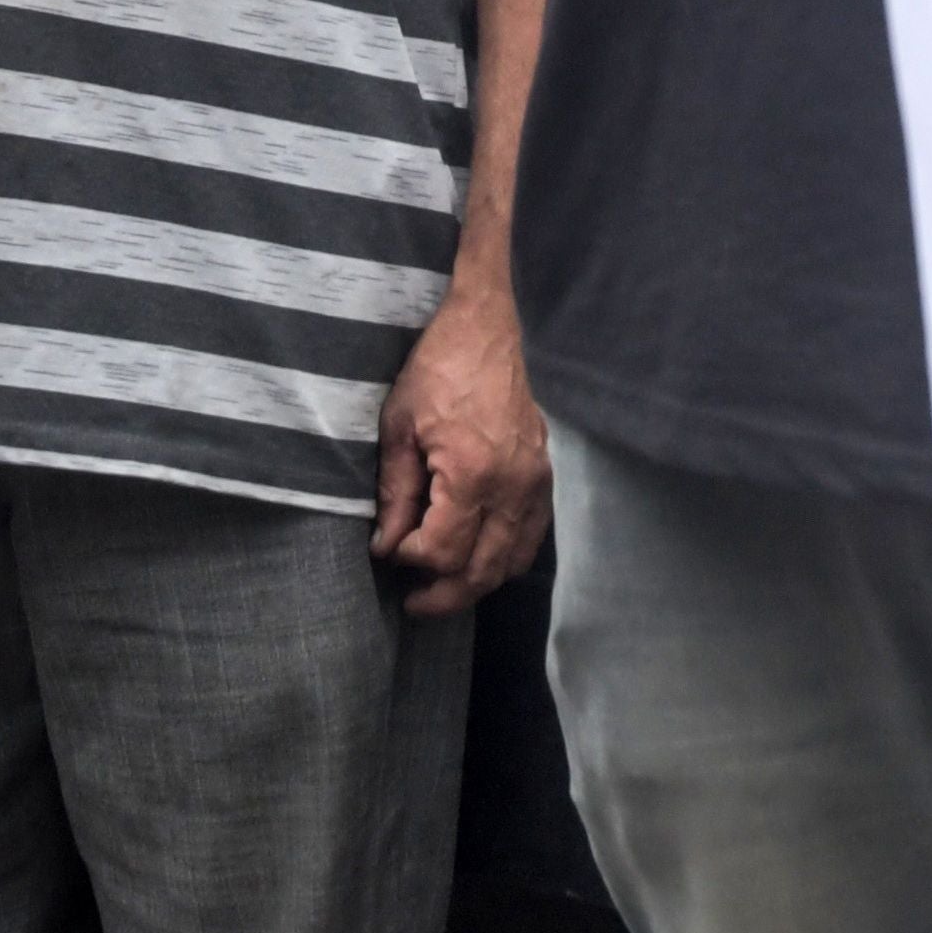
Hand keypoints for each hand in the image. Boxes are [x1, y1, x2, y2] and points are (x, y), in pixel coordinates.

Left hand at [369, 288, 548, 613]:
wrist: (487, 330)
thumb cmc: (435, 371)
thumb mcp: (399, 429)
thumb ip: (396, 495)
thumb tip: (386, 547)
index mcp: (472, 474)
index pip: (444, 550)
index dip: (412, 561)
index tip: (389, 551)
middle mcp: (513, 487)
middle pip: (482, 570)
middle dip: (444, 594)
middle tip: (413, 602)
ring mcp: (536, 484)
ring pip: (512, 562)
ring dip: (476, 583)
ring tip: (442, 587)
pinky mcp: (545, 477)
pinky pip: (532, 539)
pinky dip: (506, 560)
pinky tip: (480, 561)